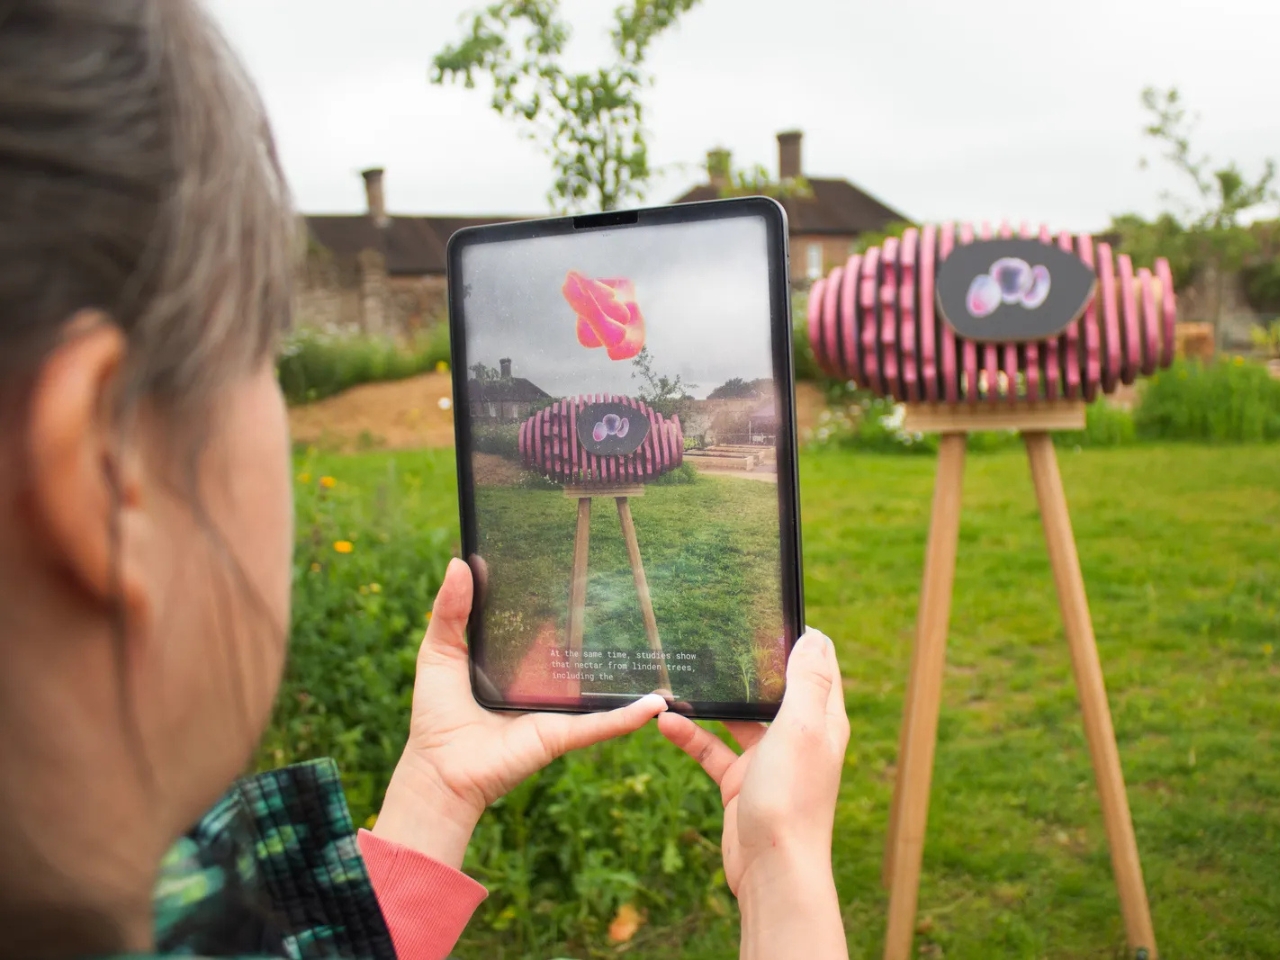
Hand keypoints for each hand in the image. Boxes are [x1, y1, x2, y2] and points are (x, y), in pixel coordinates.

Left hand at [373, 558, 667, 867]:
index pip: (543, 631)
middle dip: (602, 633)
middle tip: (627, 599)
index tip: (577, 574)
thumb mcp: (438, 652)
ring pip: (597, 688)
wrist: (438, 770)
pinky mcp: (561, 733)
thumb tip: (457, 561)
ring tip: (661, 648)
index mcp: (514, 664)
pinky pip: (600, 724)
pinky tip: (658, 702)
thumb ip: (449, 610)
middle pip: (576, 655)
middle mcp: (540, 685)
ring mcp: (555, 709)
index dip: (558, 606)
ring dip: (628, 676)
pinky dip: (629, 716)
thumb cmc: (435, 714)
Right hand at [658, 629, 848, 959]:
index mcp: (822, 720)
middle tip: (717, 635)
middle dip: (748, 664)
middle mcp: (798, 736)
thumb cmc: (792, 799)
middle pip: (774, 688)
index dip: (797, 637)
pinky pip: (711, 749)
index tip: (768, 611)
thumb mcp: (802, 728)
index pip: (817, 665)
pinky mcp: (741, 783)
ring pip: (738, 718)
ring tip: (682, 674)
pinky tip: (664, 722)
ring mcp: (768, 760)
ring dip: (713, 700)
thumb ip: (807, 682)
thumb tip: (814, 636)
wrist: (773, 870)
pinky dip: (690, 735)